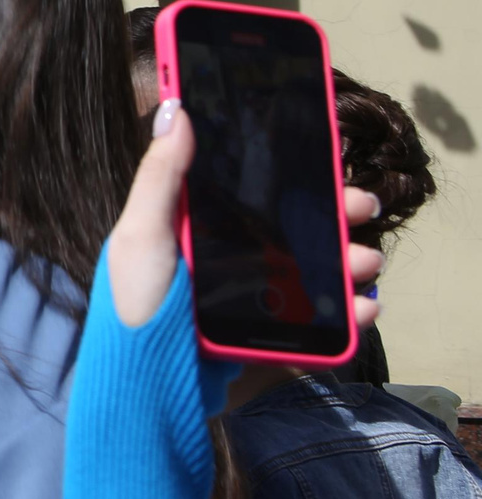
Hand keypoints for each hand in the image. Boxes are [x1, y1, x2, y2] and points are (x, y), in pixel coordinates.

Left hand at [106, 101, 387, 328]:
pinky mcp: (272, 333)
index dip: (291, 169)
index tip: (327, 153)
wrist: (147, 391)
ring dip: (353, 259)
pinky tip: (364, 307)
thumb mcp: (140, 237)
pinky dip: (351, 311)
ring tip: (364, 261)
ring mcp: (254, 295)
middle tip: (361, 205)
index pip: (250, 186)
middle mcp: (230, 255)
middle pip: (296, 223)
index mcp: (197, 225)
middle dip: (337, 211)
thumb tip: (175, 107)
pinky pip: (322, 316)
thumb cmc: (134, 308)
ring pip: (319, 266)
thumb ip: (160, 177)